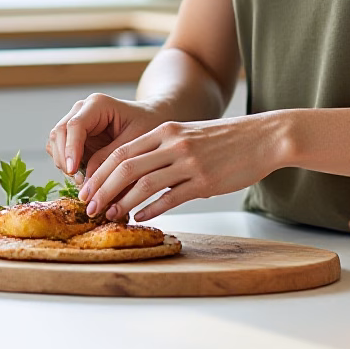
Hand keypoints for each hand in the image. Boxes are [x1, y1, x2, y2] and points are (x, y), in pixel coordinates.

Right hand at [46, 93, 168, 180]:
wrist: (152, 120)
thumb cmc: (147, 126)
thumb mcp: (134, 143)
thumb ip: (109, 160)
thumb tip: (87, 182)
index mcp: (98, 104)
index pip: (75, 126)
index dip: (71, 149)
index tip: (72, 171)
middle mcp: (82, 110)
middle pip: (59, 133)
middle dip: (64, 159)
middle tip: (79, 182)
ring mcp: (76, 121)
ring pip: (55, 143)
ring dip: (64, 164)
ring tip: (83, 182)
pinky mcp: (75, 136)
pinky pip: (61, 150)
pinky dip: (67, 165)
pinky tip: (82, 177)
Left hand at [80, 114, 286, 223]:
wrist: (263, 138)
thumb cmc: (226, 139)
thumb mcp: (189, 134)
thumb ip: (164, 148)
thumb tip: (138, 173)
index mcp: (166, 131)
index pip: (121, 151)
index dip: (99, 172)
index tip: (86, 188)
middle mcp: (174, 144)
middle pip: (125, 167)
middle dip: (102, 189)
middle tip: (89, 207)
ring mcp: (189, 163)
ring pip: (144, 184)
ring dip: (122, 202)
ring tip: (110, 215)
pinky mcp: (205, 182)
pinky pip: (170, 198)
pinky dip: (151, 209)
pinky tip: (140, 217)